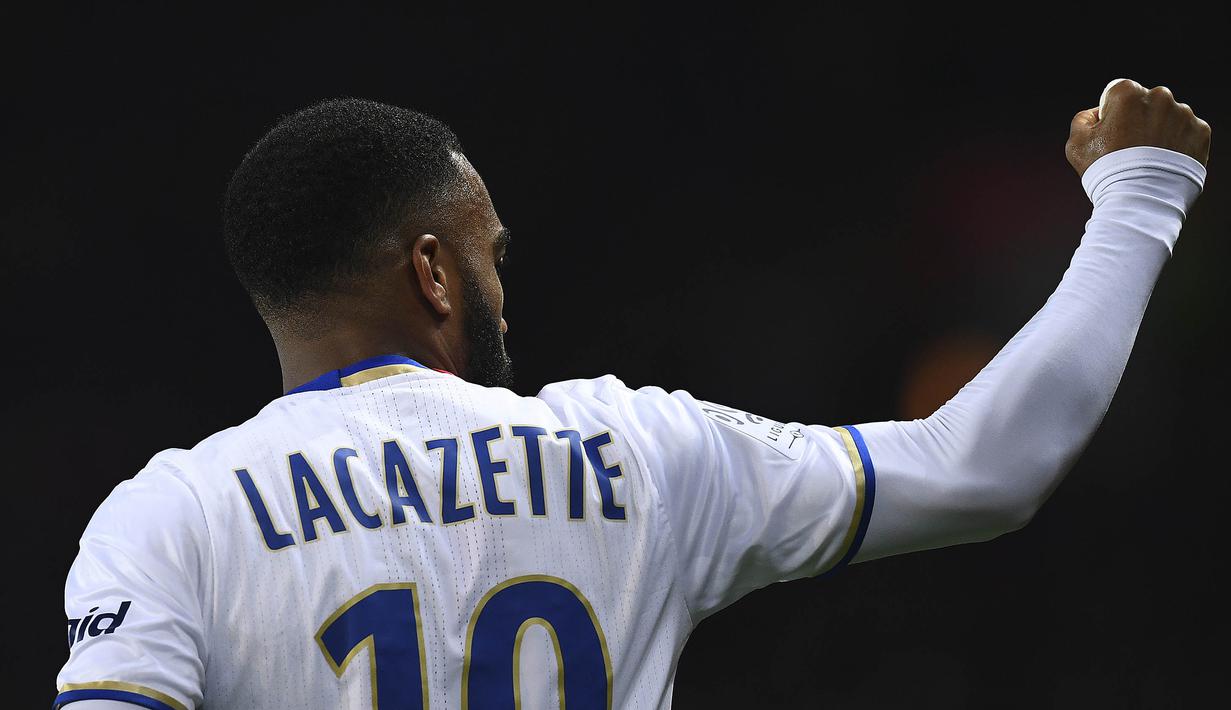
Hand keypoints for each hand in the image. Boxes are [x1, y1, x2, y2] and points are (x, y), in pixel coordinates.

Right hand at [1066, 79, 1210, 176]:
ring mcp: (1183, 114)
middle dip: (1138, 120)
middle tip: (1130, 150)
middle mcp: (1160, 96)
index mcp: (1127, 93)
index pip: (1116, 92)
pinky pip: (1187, 133)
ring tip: (1149, 160)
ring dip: (1160, 131)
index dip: (1110, 114)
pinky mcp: (1201, 132)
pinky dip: (1178, 144)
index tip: (1111, 135)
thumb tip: (1096, 113)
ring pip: (1168, 117)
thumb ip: (1083, 119)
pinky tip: (1165, 162)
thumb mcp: (1076, 143)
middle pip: (1146, 103)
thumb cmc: (1105, 171)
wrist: (1140, 200)